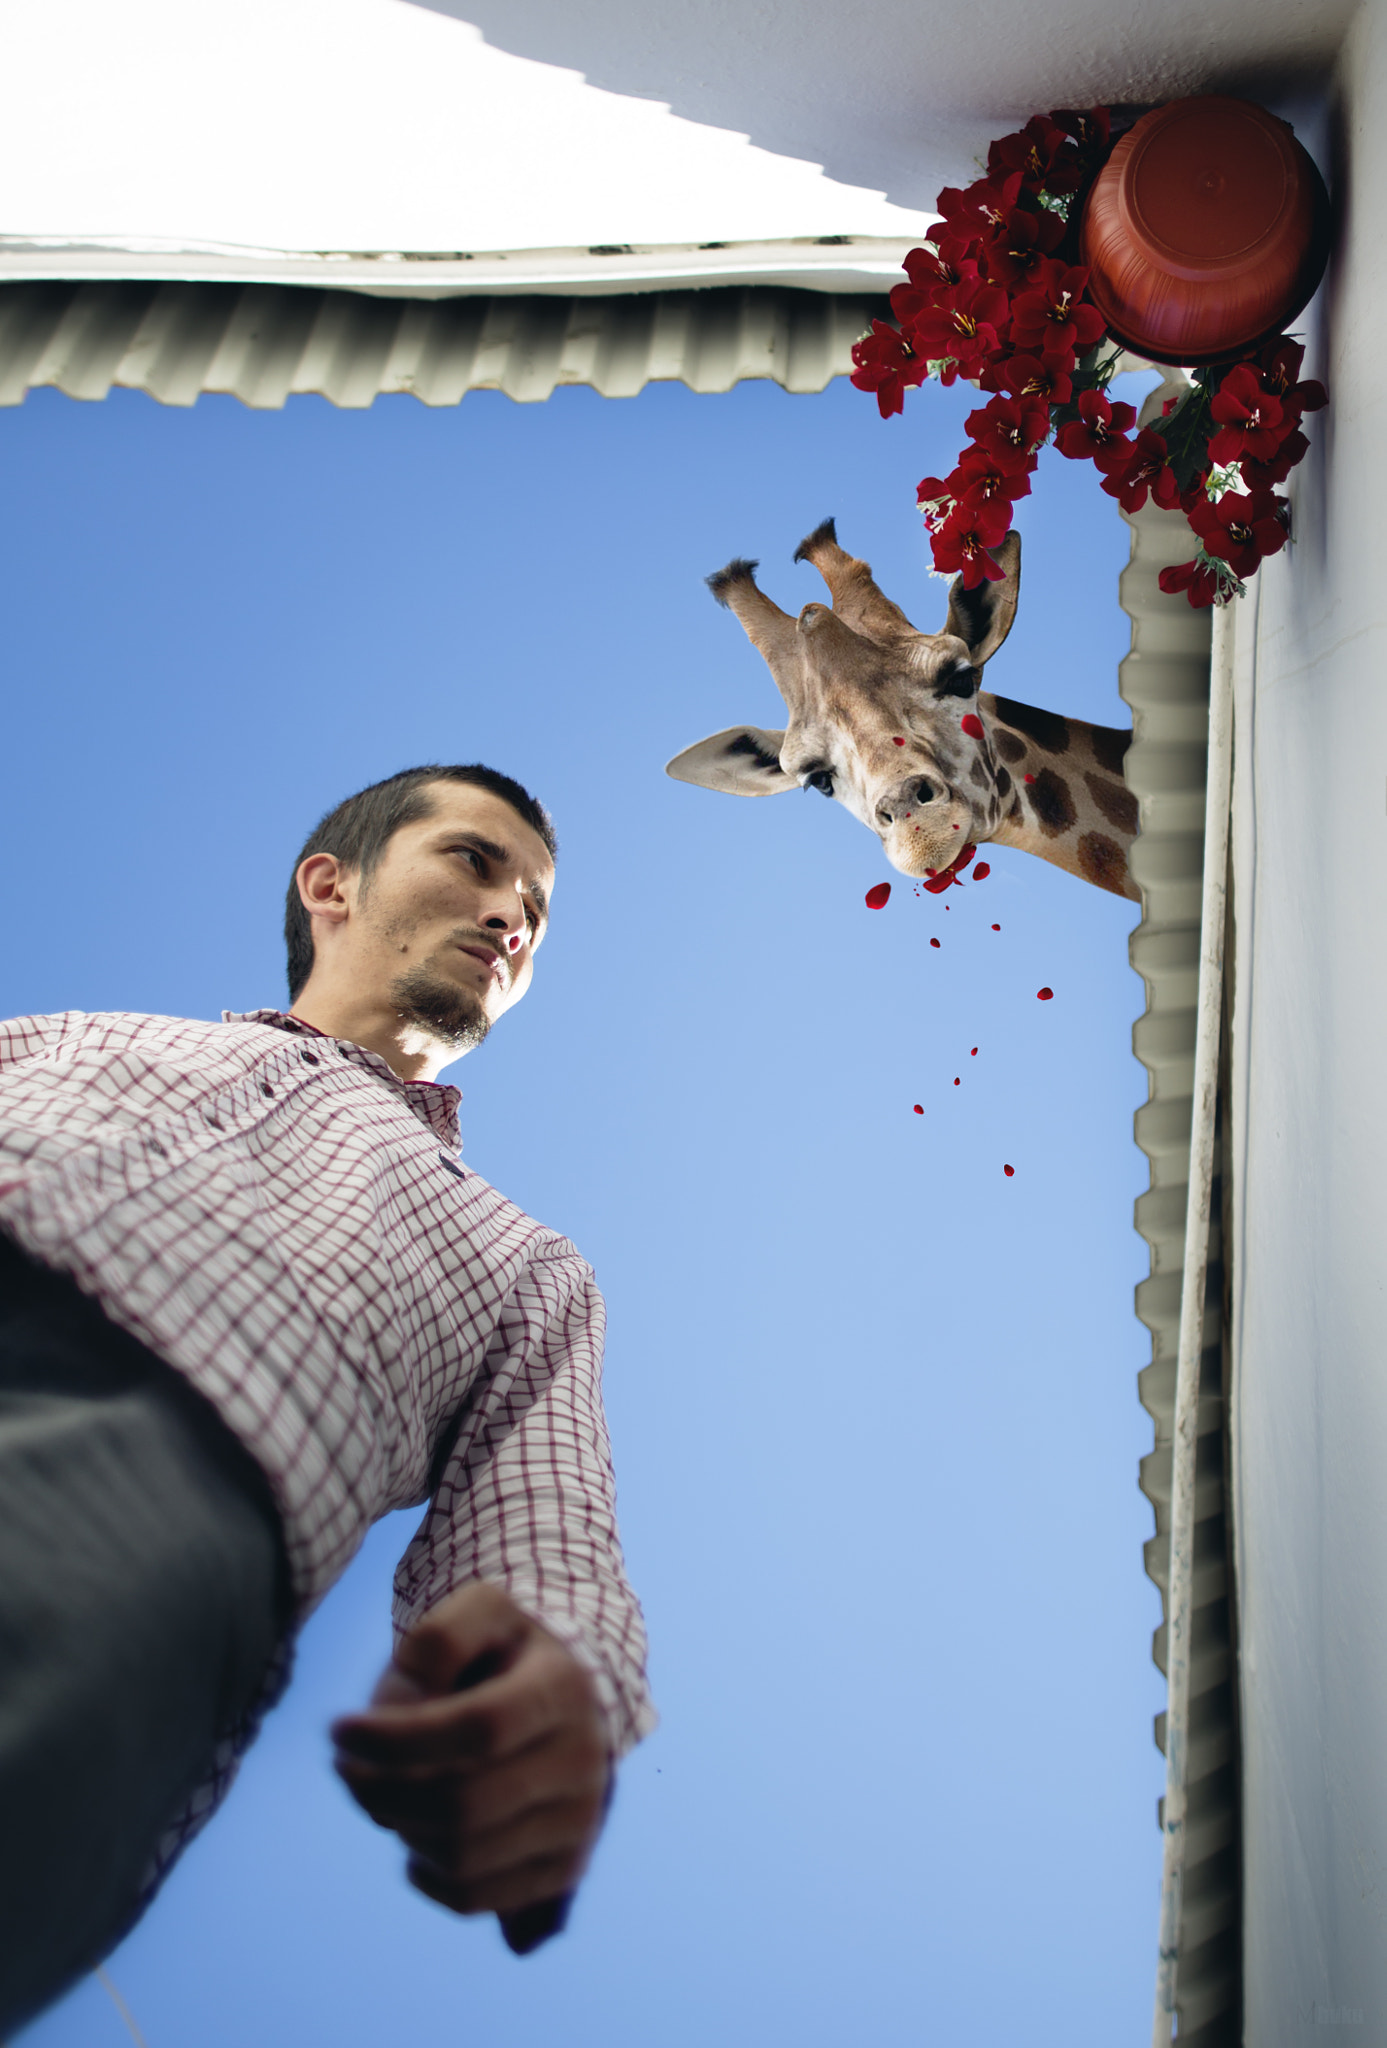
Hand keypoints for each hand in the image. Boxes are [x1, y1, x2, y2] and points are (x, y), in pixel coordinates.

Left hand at [330, 1581, 609, 1953]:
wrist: (568, 1697)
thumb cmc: (503, 1652)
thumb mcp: (475, 1615)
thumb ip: (433, 1646)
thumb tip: (397, 1723)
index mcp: (564, 1687)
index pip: (478, 1728)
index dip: (397, 1739)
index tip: (340, 1728)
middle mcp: (584, 1760)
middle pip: (464, 1803)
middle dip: (382, 1790)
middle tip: (346, 1765)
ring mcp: (580, 1821)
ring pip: (462, 1857)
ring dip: (398, 1826)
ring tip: (379, 1790)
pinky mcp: (564, 1868)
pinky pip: (472, 1897)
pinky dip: (423, 1871)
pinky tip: (414, 1828)